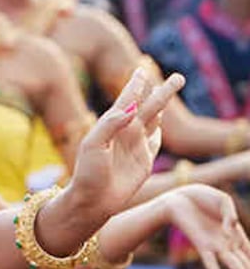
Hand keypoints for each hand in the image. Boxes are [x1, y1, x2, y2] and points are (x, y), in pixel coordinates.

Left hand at [67, 68, 182, 220]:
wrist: (94, 199)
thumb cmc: (88, 171)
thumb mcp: (93, 145)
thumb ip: (111, 124)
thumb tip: (131, 108)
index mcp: (111, 125)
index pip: (127, 100)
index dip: (135, 85)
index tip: (141, 69)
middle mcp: (126, 132)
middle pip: (149, 106)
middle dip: (163, 92)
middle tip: (180, 77)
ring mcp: (136, 146)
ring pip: (155, 120)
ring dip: (163, 106)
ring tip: (170, 90)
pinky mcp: (145, 161)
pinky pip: (155, 141)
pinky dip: (160, 130)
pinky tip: (161, 121)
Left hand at [162, 184, 249, 268]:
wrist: (179, 196)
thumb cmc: (201, 197)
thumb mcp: (224, 201)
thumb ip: (231, 215)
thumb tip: (230, 232)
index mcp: (234, 233)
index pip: (249, 250)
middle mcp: (226, 241)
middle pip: (245, 261)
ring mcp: (215, 244)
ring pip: (233, 265)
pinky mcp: (202, 244)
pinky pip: (212, 264)